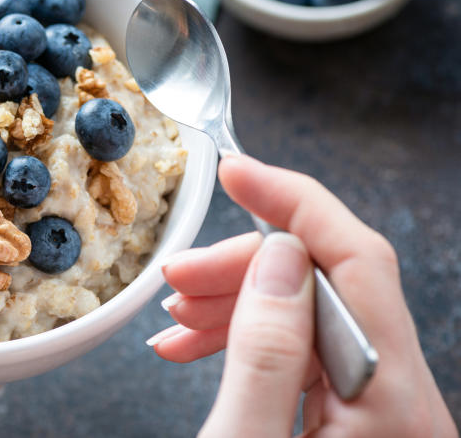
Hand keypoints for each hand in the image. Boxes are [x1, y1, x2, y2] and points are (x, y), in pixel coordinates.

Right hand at [148, 155, 456, 436]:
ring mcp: (383, 410)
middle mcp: (403, 401)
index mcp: (391, 403)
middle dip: (244, 268)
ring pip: (311, 314)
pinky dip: (249, 339)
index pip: (359, 262)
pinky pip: (305, 351)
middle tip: (181, 274)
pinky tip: (200, 340)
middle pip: (330, 286)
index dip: (293, 203)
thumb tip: (277, 259)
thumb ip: (265, 354)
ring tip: (180, 314)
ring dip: (237, 303)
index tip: (239, 172)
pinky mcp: (358, 420)